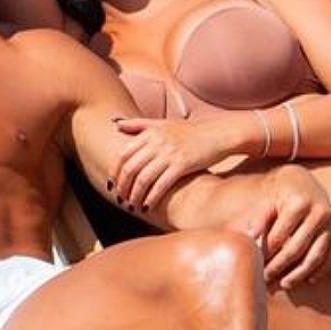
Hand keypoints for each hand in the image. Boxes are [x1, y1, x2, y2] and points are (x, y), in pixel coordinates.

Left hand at [111, 115, 237, 210]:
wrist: (218, 134)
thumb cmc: (190, 131)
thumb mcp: (163, 122)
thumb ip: (139, 124)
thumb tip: (116, 125)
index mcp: (150, 132)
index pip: (123, 154)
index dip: (115, 172)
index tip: (111, 184)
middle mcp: (157, 141)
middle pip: (130, 168)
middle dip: (122, 187)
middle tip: (120, 198)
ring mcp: (170, 153)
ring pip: (143, 179)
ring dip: (135, 195)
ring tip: (132, 205)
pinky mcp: (183, 164)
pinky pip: (161, 185)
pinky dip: (151, 197)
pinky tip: (147, 206)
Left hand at [257, 165, 330, 289]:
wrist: (305, 183)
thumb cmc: (281, 198)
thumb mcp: (269, 203)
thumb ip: (259, 218)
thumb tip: (251, 236)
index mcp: (299, 203)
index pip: (280, 235)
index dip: (267, 252)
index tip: (256, 265)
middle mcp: (319, 212)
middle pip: (297, 248)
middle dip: (279, 266)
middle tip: (266, 278)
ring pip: (315, 256)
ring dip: (299, 274)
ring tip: (284, 284)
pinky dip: (320, 270)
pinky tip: (307, 280)